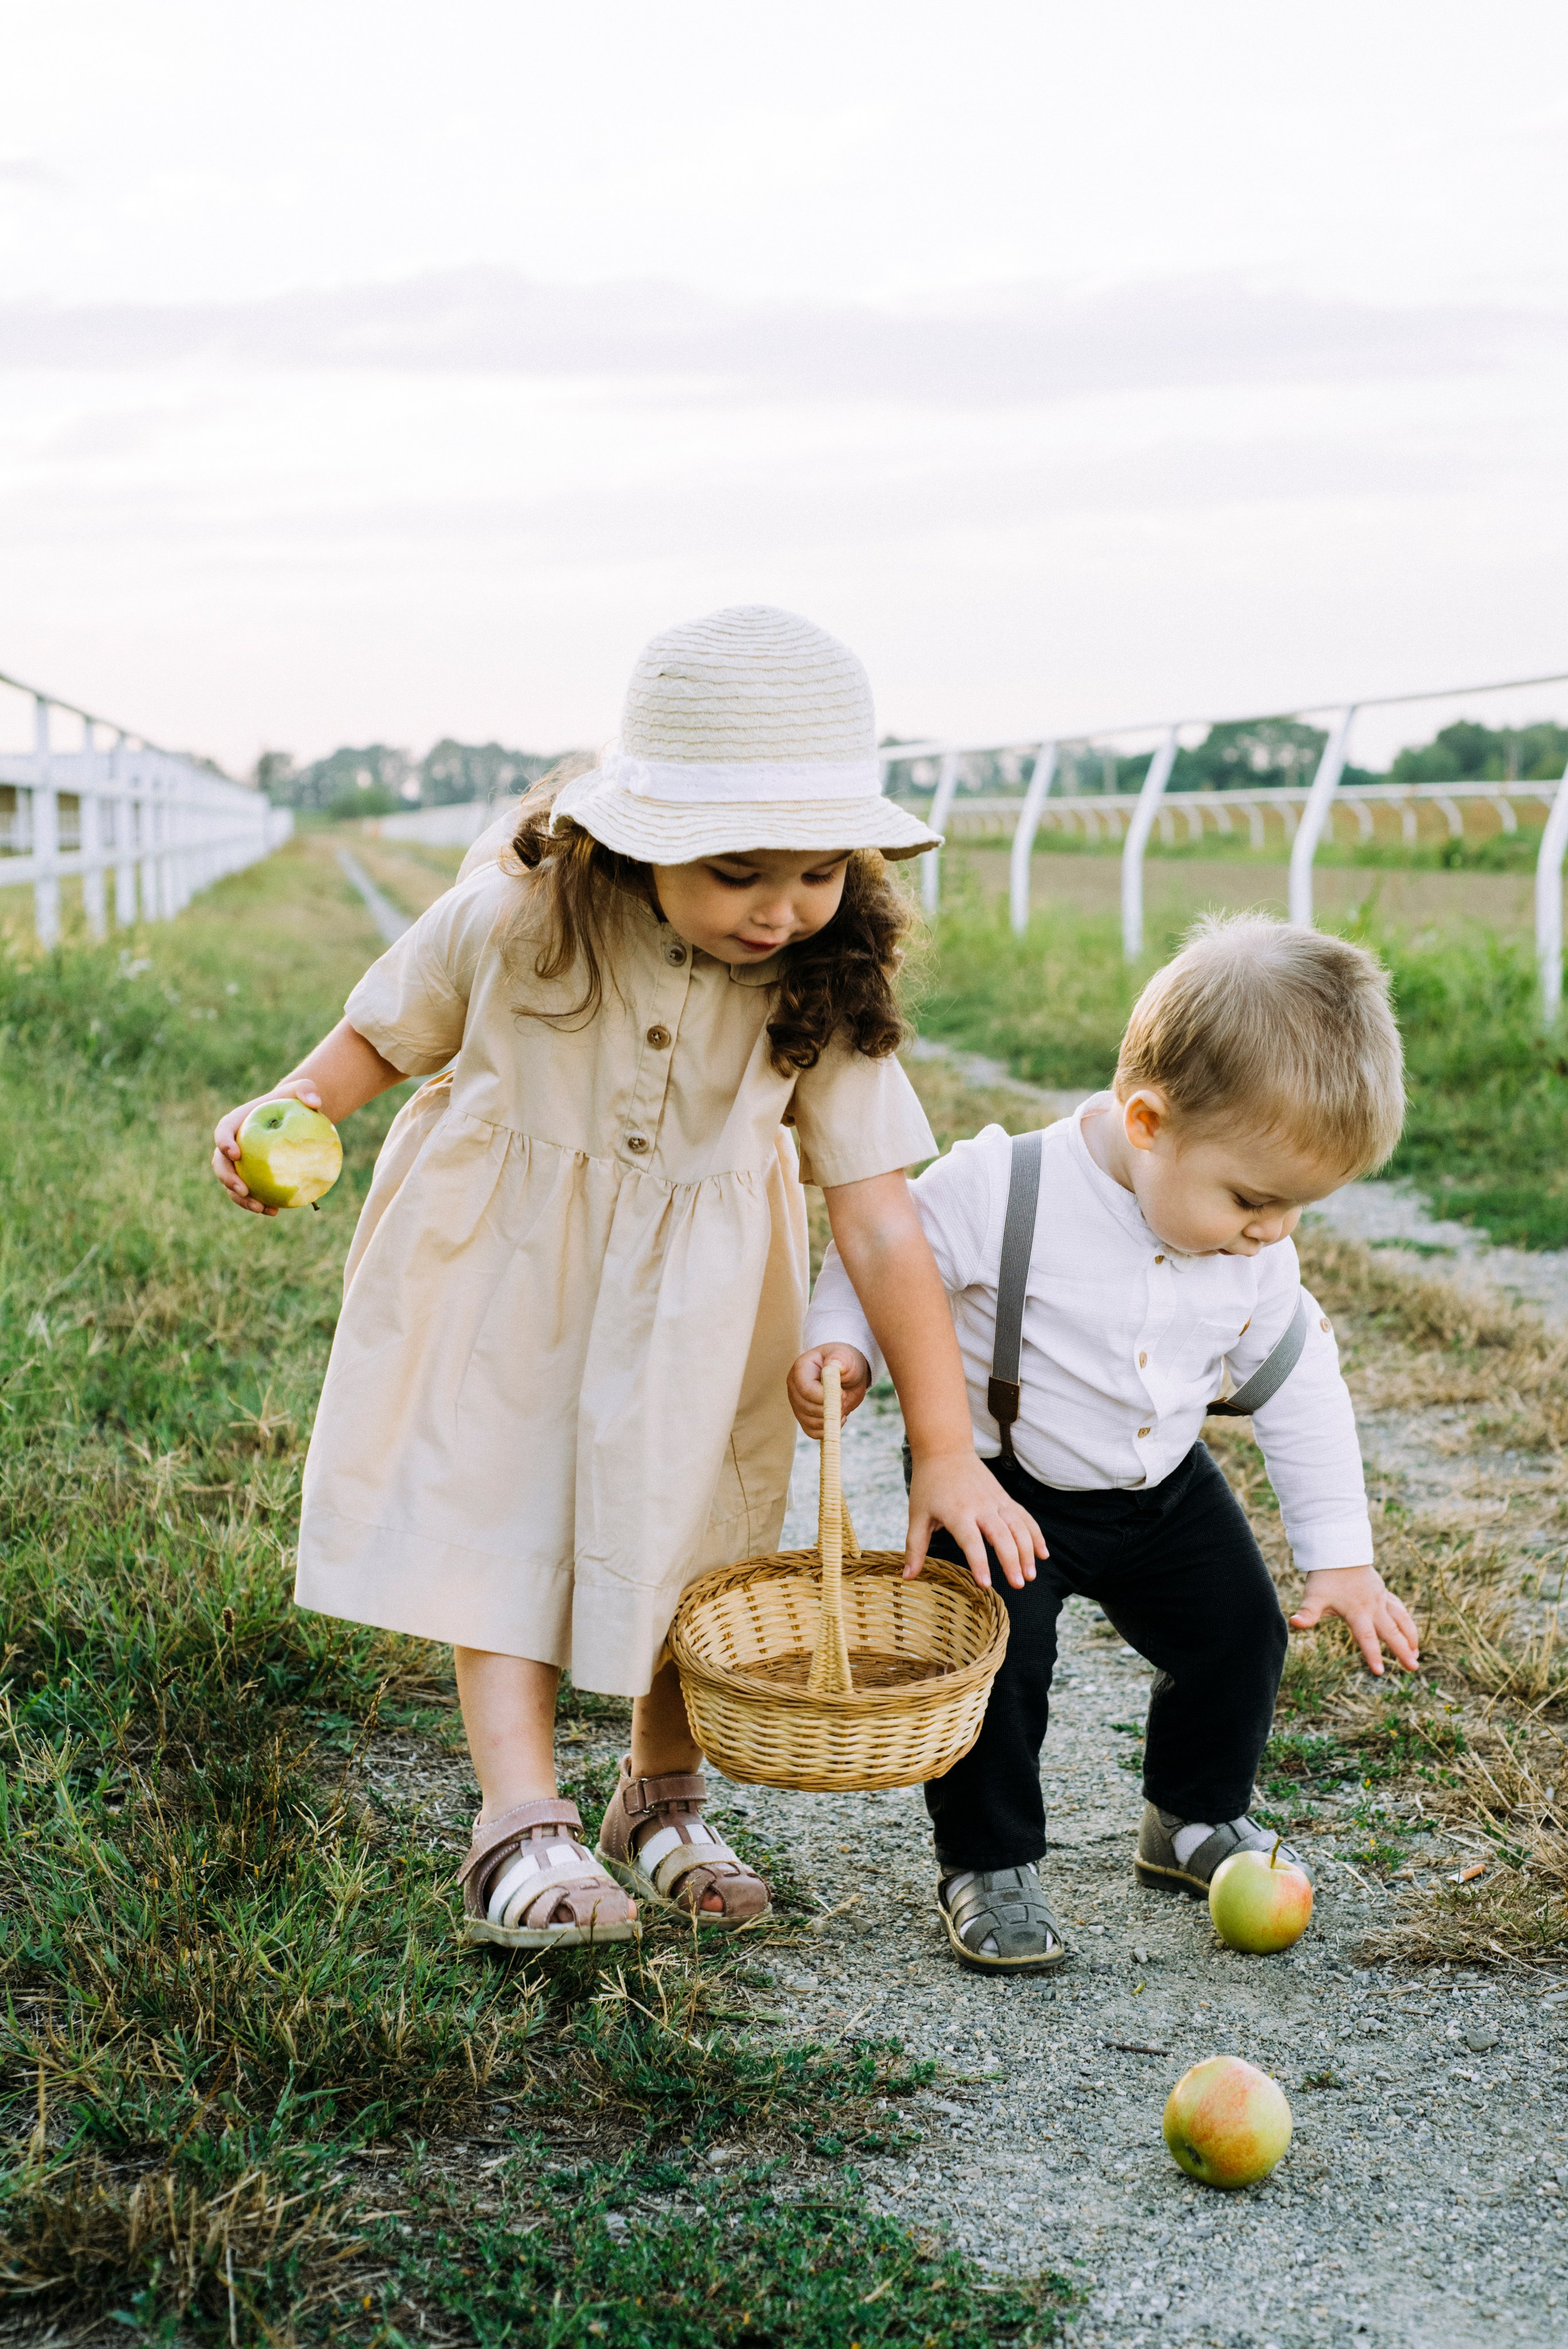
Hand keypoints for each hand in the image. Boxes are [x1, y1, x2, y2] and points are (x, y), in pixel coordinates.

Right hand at [211, 1078, 323, 1216]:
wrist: (295, 1118)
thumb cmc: (295, 1101)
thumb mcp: (304, 1089)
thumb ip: (308, 1090)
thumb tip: (316, 1103)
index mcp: (237, 1123)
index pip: (223, 1131)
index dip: (224, 1143)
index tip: (235, 1154)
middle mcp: (233, 1145)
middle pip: (221, 1164)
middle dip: (228, 1179)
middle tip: (244, 1190)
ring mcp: (240, 1164)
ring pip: (232, 1184)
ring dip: (242, 1199)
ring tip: (261, 1208)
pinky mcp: (252, 1177)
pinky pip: (251, 1193)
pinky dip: (260, 1203)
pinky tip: (275, 1211)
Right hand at [788, 1345, 870, 1435]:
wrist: (848, 1375)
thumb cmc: (845, 1363)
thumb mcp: (846, 1357)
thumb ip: (840, 1359)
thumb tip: (834, 1366)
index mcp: (801, 1368)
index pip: (806, 1389)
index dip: (825, 1397)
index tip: (842, 1394)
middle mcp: (794, 1386)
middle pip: (807, 1408)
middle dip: (830, 1409)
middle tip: (845, 1400)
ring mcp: (797, 1403)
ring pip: (810, 1422)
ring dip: (830, 1420)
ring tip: (843, 1408)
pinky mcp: (804, 1417)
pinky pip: (811, 1431)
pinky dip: (827, 1429)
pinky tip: (838, 1418)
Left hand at [906, 1448, 1045, 1591]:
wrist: (945, 1449)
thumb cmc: (929, 1485)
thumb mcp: (917, 1515)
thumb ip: (915, 1548)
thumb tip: (906, 1577)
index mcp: (957, 1513)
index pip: (971, 1541)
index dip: (979, 1563)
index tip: (986, 1585)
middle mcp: (980, 1507)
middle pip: (1002, 1536)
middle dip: (1012, 1561)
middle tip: (1018, 1585)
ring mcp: (996, 1501)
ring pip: (1018, 1527)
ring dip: (1028, 1551)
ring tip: (1031, 1575)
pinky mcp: (1005, 1498)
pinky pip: (1025, 1517)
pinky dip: (1036, 1534)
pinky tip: (1043, 1553)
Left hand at [1290, 1565, 1418, 1675]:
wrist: (1338, 1551)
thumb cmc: (1324, 1577)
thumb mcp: (1313, 1596)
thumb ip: (1307, 1613)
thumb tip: (1294, 1623)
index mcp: (1357, 1611)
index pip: (1366, 1637)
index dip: (1372, 1654)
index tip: (1379, 1672)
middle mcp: (1373, 1606)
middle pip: (1391, 1631)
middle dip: (1403, 1650)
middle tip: (1414, 1668)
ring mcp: (1381, 1599)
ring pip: (1402, 1619)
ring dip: (1410, 1637)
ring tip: (1416, 1654)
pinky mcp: (1384, 1593)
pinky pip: (1400, 1610)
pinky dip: (1407, 1622)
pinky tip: (1410, 1634)